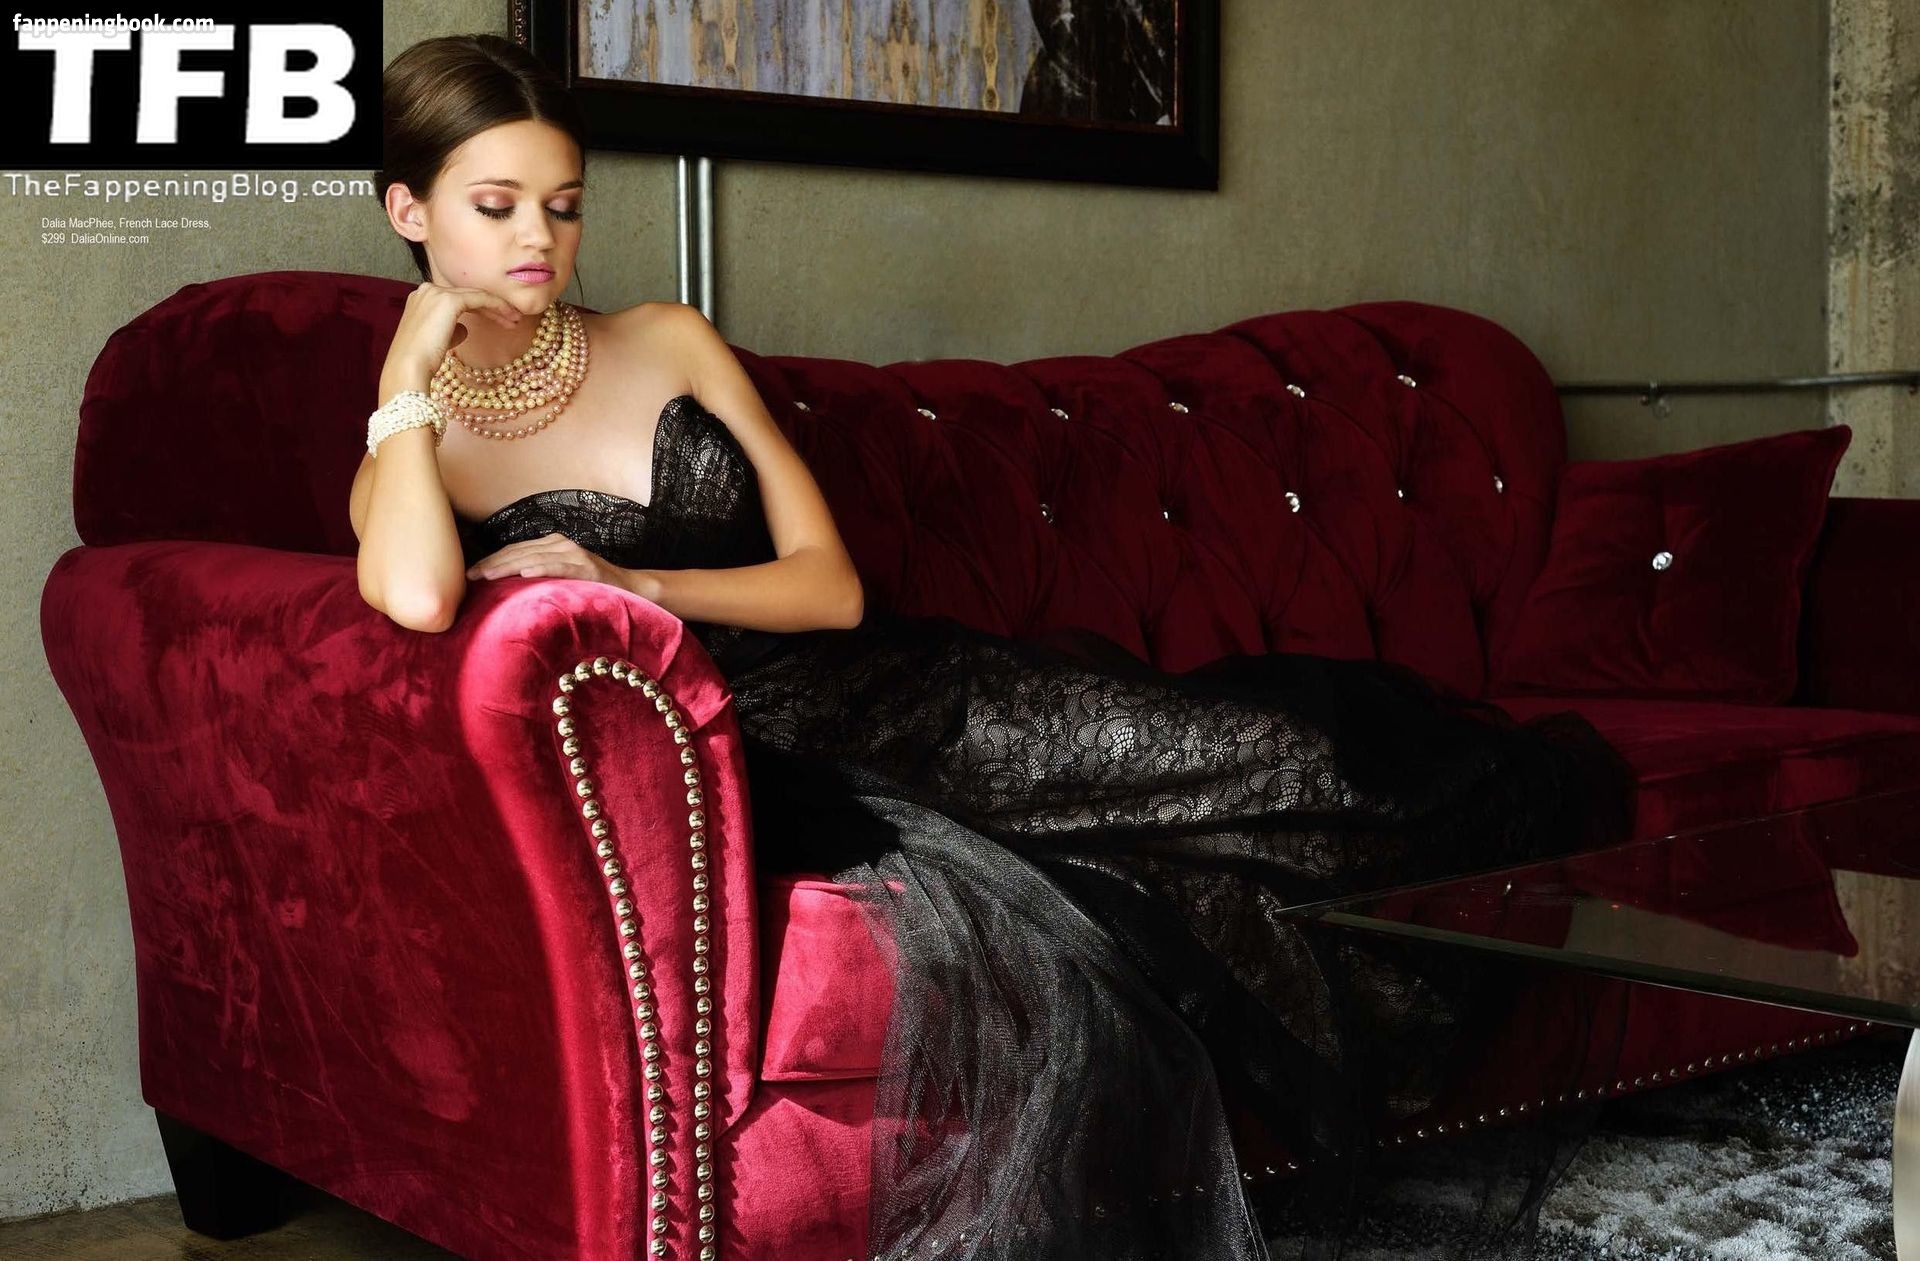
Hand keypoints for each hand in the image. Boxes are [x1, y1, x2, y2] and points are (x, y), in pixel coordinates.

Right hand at [381, 280, 524, 391]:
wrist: (408, 368)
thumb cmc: (419, 363)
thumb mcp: (435, 342)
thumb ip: (448, 330)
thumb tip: (462, 329)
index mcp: (420, 299)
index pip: (457, 299)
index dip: (480, 309)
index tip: (500, 321)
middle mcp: (426, 290)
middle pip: (467, 295)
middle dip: (491, 307)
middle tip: (512, 319)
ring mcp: (436, 293)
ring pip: (476, 295)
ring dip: (498, 307)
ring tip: (515, 320)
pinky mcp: (449, 300)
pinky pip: (480, 299)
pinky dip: (497, 306)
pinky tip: (510, 317)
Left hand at [466, 532, 638, 591]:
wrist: (633, 590)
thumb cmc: (593, 587)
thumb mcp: (561, 578)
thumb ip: (539, 576)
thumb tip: (507, 589)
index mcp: (553, 544)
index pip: (514, 550)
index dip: (491, 561)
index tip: (469, 574)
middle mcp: (562, 544)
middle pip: (519, 552)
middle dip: (492, 564)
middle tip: (470, 577)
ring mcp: (575, 554)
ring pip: (534, 558)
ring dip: (509, 567)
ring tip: (487, 576)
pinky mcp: (588, 567)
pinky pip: (560, 567)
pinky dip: (542, 569)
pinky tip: (525, 574)